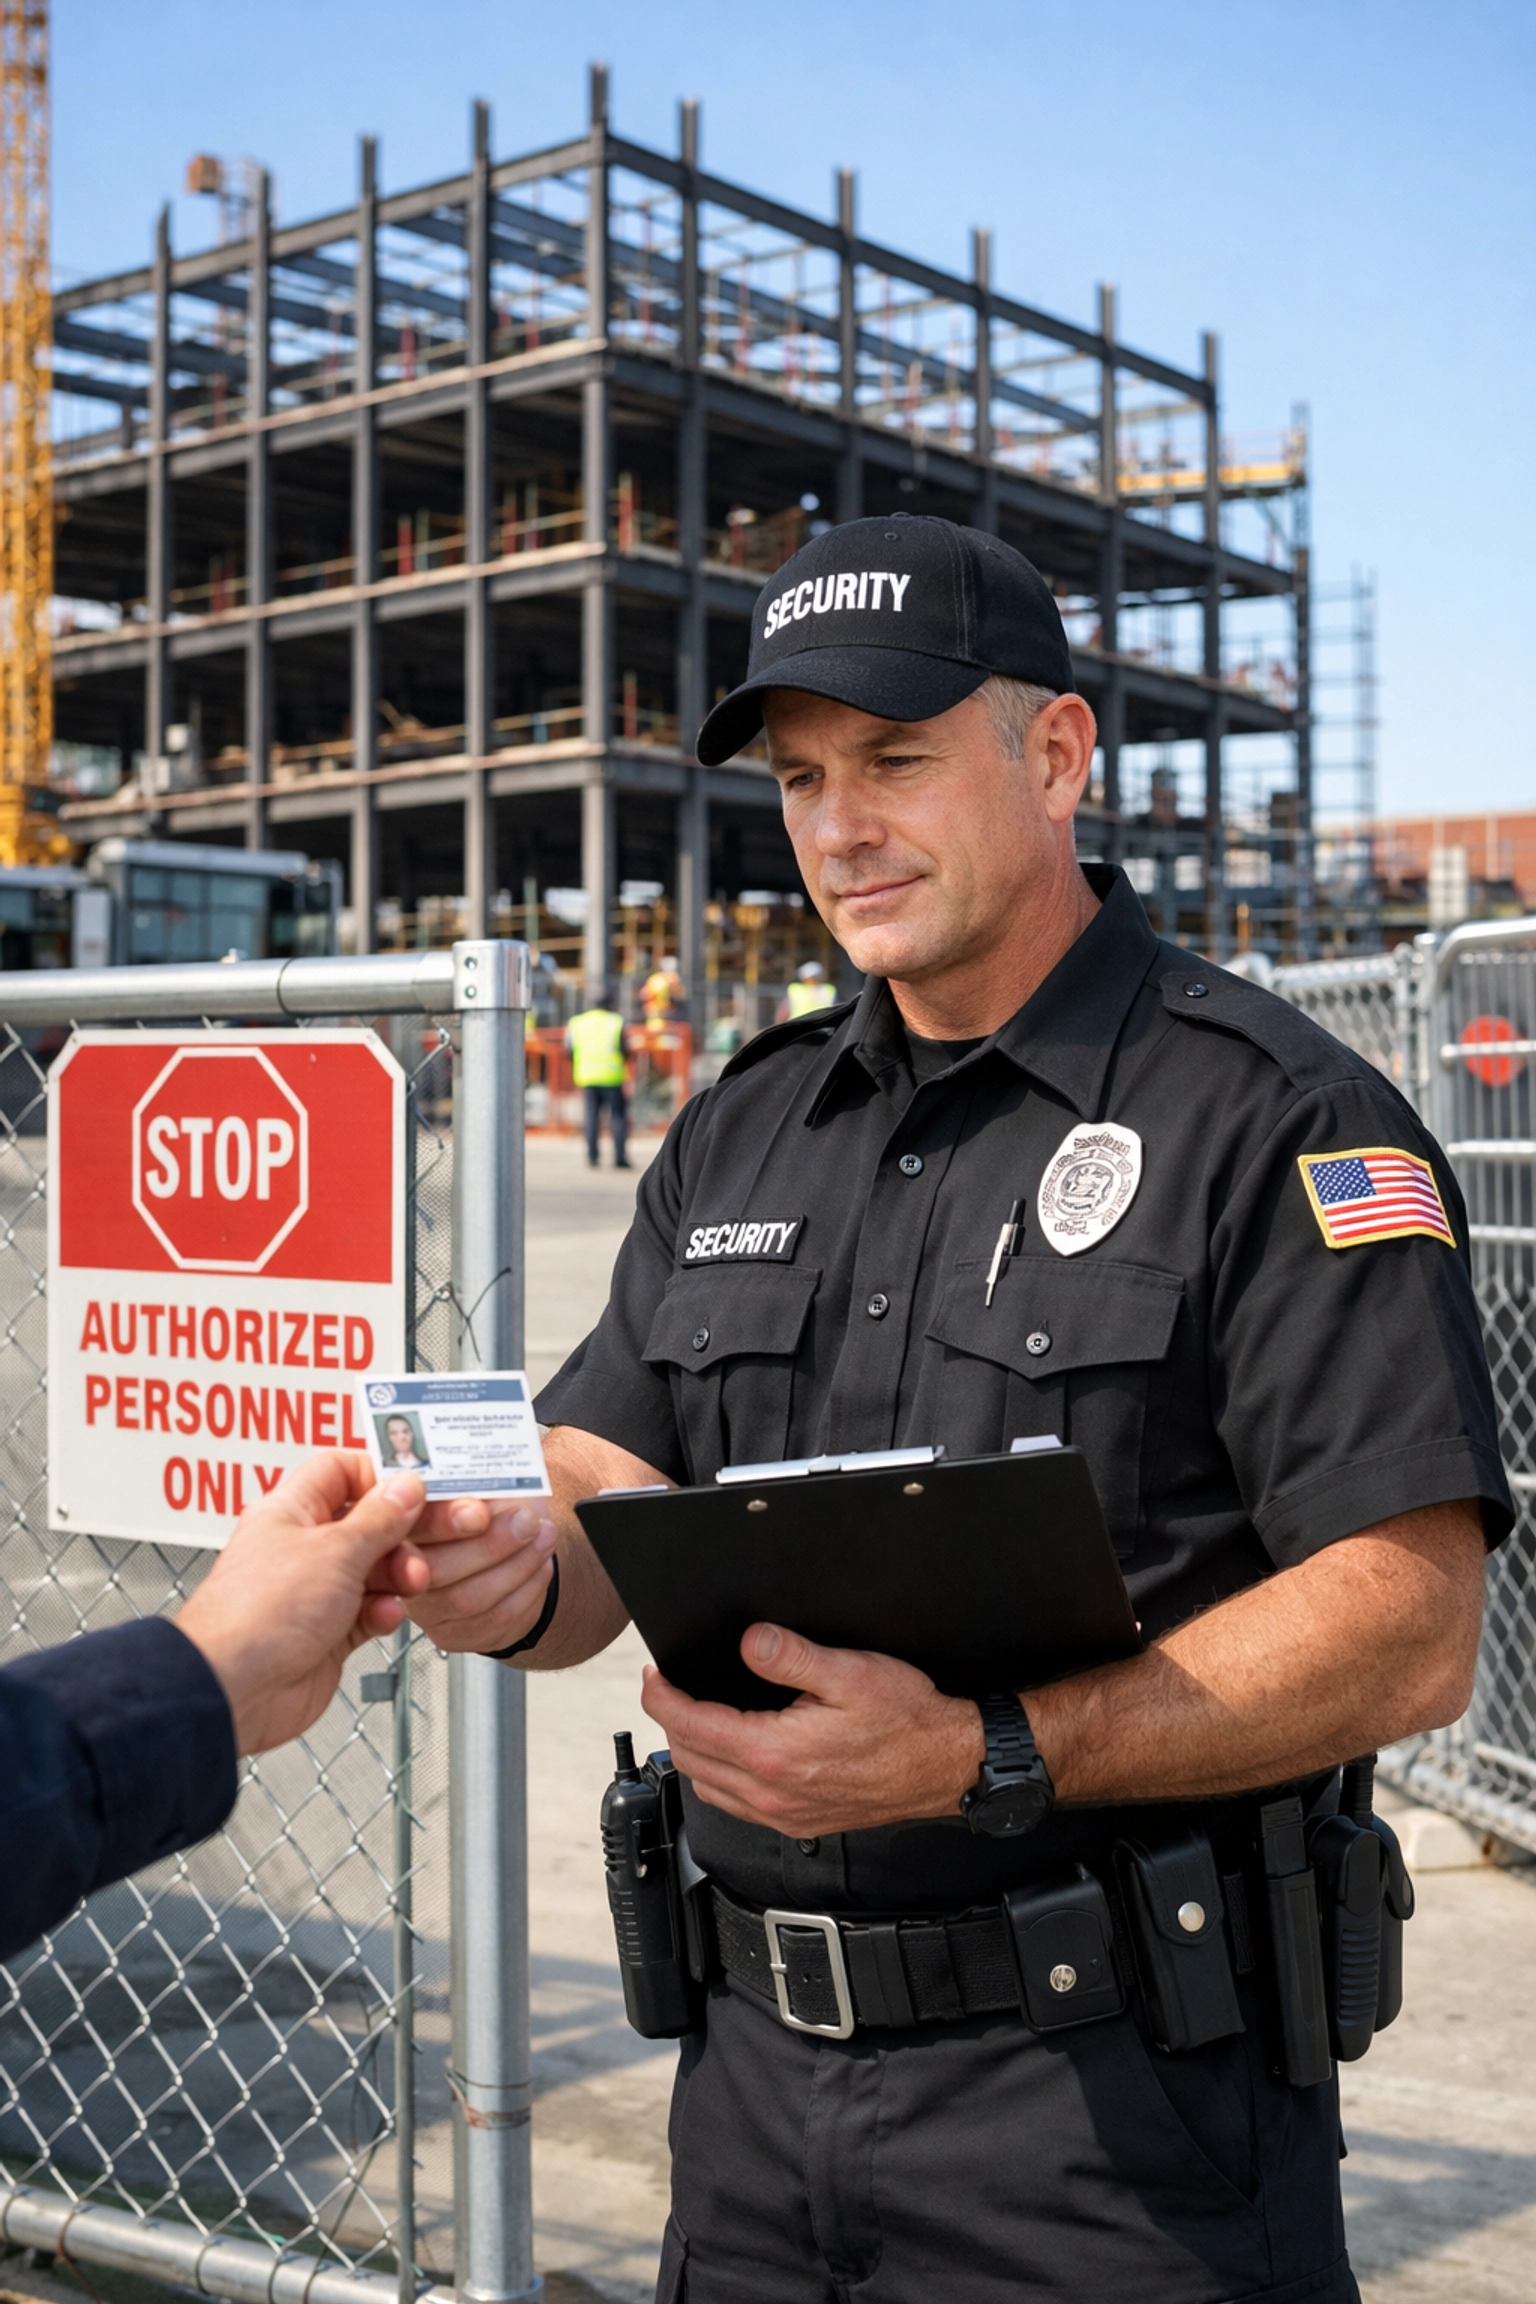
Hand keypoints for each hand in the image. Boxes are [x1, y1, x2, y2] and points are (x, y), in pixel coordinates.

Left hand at [176, 1452, 431, 1755]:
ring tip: (412, 1582)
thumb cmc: (259, 1614)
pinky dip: (383, 1612)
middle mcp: (301, 1548)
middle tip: (430, 1540)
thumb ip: (379, 1518)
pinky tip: (384, 1616)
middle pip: (365, 1523)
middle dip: (402, 1533)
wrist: (237, 1689)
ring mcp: (313, 1592)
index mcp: (291, 1511)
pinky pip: (369, 1611)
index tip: (417, 1487)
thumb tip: (405, 1488)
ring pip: (372, 1569)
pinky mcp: (326, 1632)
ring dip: (398, 1575)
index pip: (340, 1472)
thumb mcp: (335, 1550)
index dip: (380, 1475)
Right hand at [399, 1495, 559, 1653]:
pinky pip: (492, 1621)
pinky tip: (541, 1567)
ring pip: (467, 1599)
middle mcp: (401, 1571)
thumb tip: (486, 1479)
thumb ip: (476, 1483)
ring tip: (544, 1538)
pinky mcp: (452, 1634)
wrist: (515, 1543)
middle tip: (527, 1521)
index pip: (408, 1527)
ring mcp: (424, 1608)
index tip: (480, 1512)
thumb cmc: (493, 1508)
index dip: (442, 1522)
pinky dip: (526, 1592)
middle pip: (434, 1570)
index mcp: (400, 1525)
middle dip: (490, 1546)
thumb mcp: (485, 1482)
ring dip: (517, 1566)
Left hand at [641, 1622, 985, 1836]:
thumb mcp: (851, 1672)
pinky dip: (717, 1778)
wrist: (947, 1765)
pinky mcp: (799, 1823)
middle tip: (668, 1688)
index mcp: (776, 1753)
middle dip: (671, 1720)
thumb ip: (790, 1656)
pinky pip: (736, 1806)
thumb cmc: (908, 1721)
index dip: (663, 1697)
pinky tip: (729, 1755)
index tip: (654, 1676)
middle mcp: (773, 1793)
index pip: (692, 1725)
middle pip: (691, 1759)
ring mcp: (785, 1814)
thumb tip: (747, 1642)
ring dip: (691, 1751)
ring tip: (693, 1716)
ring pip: (708, 1788)